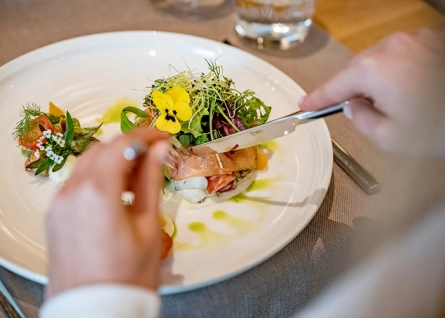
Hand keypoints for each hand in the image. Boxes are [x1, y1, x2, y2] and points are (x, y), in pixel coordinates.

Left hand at [44, 128, 169, 298]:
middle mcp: (72, 191)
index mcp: (97, 192)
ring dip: (112, 160)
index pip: (122, 144)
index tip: (164, 136)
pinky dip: (97, 177)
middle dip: (128, 145)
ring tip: (137, 175)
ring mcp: (59, 203)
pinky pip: (76, 183)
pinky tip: (116, 193)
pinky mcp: (55, 216)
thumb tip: (160, 149)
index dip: (146, 135)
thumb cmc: (129, 274)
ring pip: (86, 164)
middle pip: (101, 149)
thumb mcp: (148, 225)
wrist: (95, 311)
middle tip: (154, 155)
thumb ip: (151, 181)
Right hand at [299, 29, 444, 157]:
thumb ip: (360, 120)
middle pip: (355, 70)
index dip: (317, 99)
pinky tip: (405, 92)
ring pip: (377, 62)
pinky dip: (394, 73)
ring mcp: (414, 40)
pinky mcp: (431, 41)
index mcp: (375, 70)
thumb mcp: (389, 136)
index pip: (334, 86)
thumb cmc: (440, 128)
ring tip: (390, 106)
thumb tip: (353, 106)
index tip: (304, 105)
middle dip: (350, 90)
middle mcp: (391, 47)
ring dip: (374, 82)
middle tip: (349, 111)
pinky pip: (399, 56)